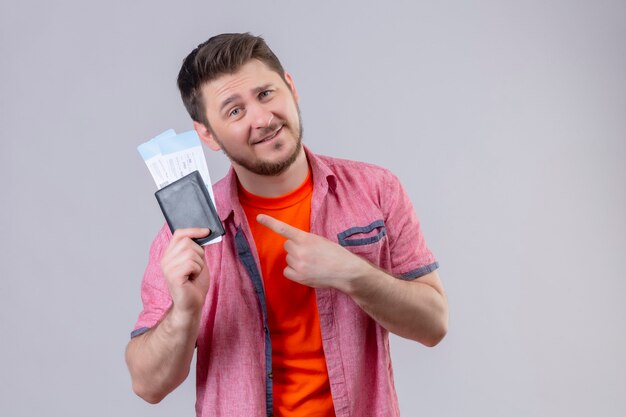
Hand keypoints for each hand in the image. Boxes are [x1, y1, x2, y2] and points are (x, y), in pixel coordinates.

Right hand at [160, 228, 210, 319]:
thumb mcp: (197, 261)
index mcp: (169, 254)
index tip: (207, 231)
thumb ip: (196, 248)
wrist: (192, 304)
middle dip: (199, 253)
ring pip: (191, 253)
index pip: (179, 234)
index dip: (194, 230)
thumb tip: (204, 233)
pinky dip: (197, 270)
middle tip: (197, 267)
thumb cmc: (194, 284)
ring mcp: (168, 268)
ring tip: (194, 274)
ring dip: (199, 264)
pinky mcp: (173, 276)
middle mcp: (165, 259)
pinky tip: (192, 278)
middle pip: (188, 242)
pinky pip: (191, 263)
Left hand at [256, 214, 371, 291]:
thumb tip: (293, 245)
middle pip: (287, 246)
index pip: (284, 229)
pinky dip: (294, 271)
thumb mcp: (320, 240)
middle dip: (296, 248)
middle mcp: (299, 251)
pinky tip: (306, 271)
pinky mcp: (298, 276)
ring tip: (312, 263)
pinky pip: (287, 271)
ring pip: (288, 258)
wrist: (345, 271)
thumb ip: (305, 240)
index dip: (270, 222)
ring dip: (296, 260)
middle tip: (311, 253)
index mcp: (305, 238)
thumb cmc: (335, 254)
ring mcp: (297, 264)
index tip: (259, 217)